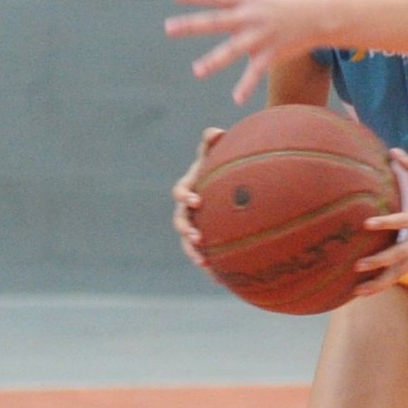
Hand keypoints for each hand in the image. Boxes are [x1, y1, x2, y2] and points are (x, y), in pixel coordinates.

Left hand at [167, 0, 319, 104]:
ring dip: (215, 60)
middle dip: (192, 25)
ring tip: (197, 70)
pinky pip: (257, 72)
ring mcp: (261, 37)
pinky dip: (247, 85)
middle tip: (169, 28)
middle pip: (217, 22)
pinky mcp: (272, 53)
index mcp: (248, 0)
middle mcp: (251, 18)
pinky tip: (237, 99)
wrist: (322, 16)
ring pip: (234, 50)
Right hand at [171, 127, 225, 268]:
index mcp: (189, 187)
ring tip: (204, 262)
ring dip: (193, 252)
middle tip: (198, 238)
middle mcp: (188, 208)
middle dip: (186, 231)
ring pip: (188, 242)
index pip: (181, 192)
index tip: (195, 200)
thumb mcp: (215, 154)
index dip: (185, 196)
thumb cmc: (219, 166)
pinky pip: (204, 252)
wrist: (226, 183)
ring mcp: (194, 225)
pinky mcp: (204, 239)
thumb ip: (212, 142)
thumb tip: (216, 131)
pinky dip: (209, 263)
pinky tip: (220, 276)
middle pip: (181, 222)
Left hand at [349, 151, 407, 297]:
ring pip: (399, 272)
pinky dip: (384, 284)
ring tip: (357, 291)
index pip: (403, 222)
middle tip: (358, 265)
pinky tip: (367, 292)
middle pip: (399, 254)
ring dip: (379, 283)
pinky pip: (401, 275)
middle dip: (379, 261)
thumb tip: (393, 150)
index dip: (386, 223)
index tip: (367, 223)